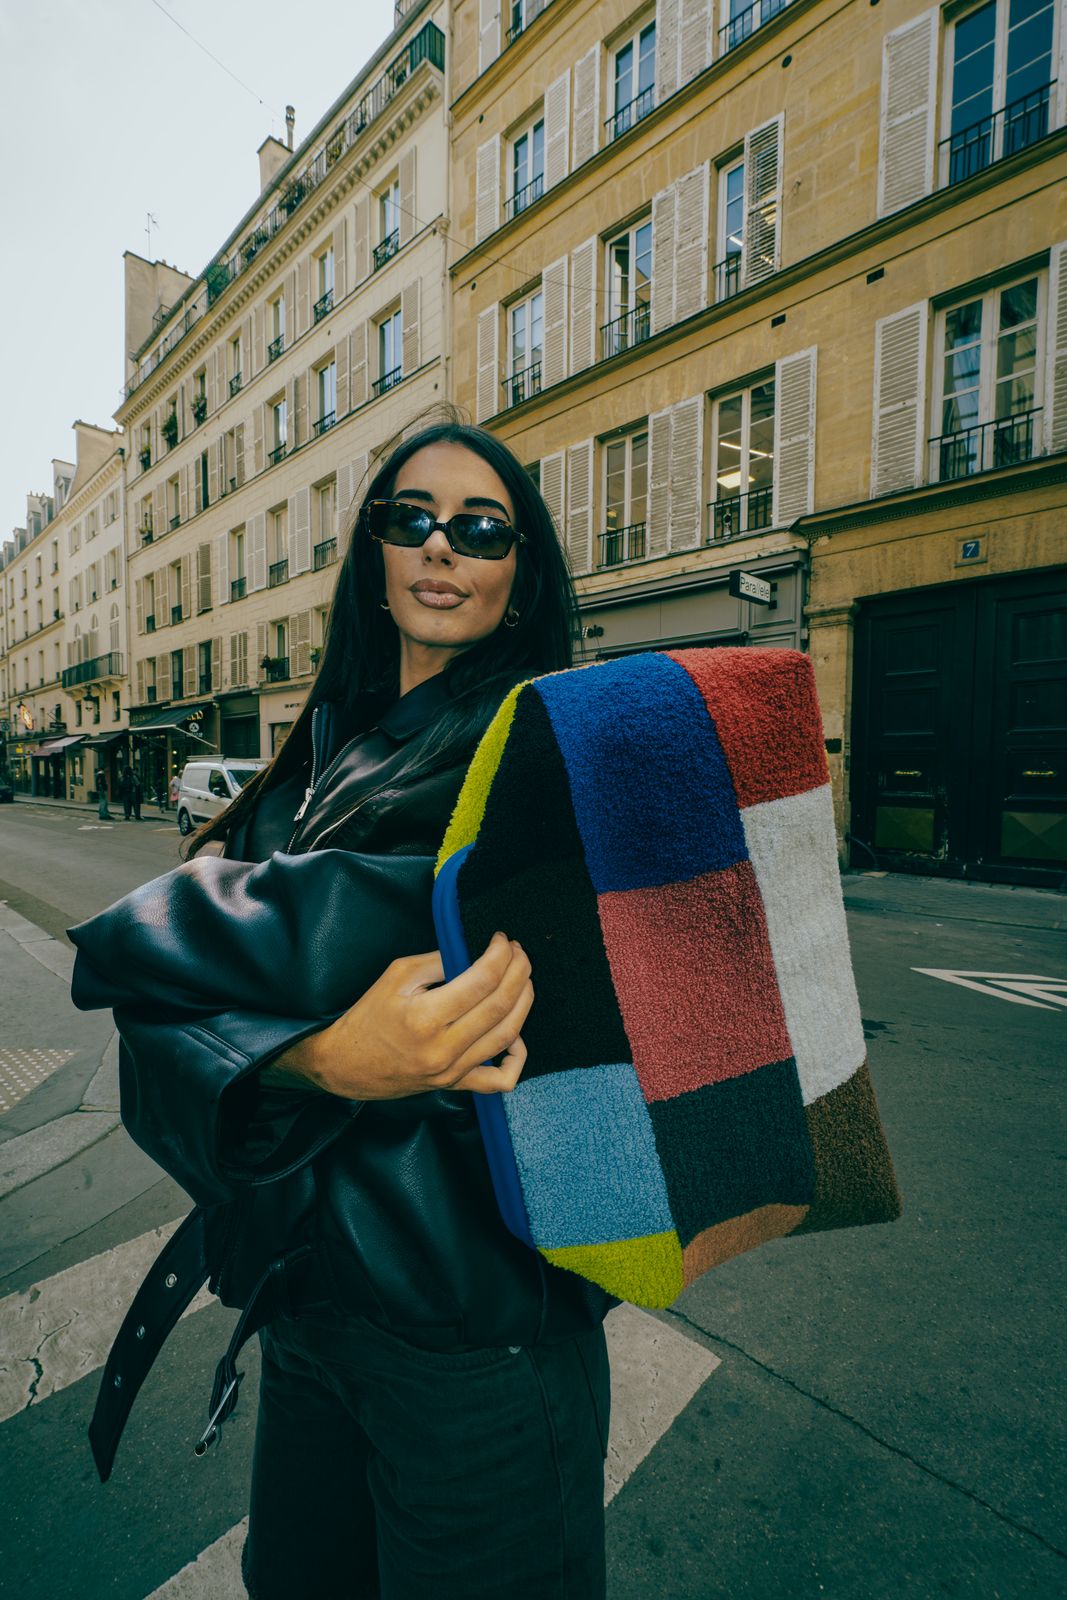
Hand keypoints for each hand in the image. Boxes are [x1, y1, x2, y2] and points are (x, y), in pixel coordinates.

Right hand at [268, 931, 532, 1099]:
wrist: (346, 1065)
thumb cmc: (368, 1017)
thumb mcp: (396, 976)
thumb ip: (438, 962)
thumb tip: (475, 953)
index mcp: (425, 1017)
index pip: (482, 980)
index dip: (500, 955)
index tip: (503, 940)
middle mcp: (443, 1048)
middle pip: (501, 1006)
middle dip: (519, 972)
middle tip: (518, 953)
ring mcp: (452, 1071)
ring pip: (508, 1037)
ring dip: (524, 1002)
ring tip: (522, 979)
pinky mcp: (455, 1085)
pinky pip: (500, 1080)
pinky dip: (517, 1057)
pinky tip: (515, 1034)